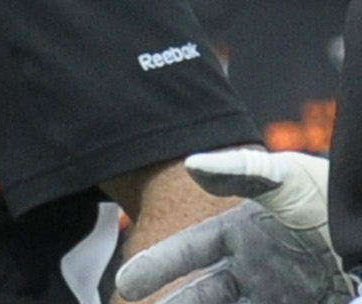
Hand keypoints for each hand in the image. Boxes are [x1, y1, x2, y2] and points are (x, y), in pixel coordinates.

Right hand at [114, 149, 355, 303]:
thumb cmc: (329, 196)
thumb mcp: (286, 178)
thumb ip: (240, 172)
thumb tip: (192, 164)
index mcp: (238, 233)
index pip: (187, 253)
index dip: (155, 267)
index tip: (124, 286)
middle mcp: (252, 267)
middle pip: (201, 294)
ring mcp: (276, 291)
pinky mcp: (302, 303)